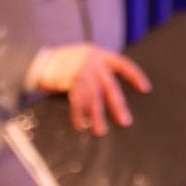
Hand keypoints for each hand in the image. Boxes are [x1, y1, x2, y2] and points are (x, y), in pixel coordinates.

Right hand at [29, 43, 150, 134]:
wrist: (39, 62)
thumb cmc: (66, 65)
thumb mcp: (85, 61)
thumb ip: (99, 73)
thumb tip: (116, 97)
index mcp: (99, 54)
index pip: (123, 64)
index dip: (134, 76)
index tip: (145, 89)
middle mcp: (92, 60)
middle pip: (109, 85)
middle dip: (117, 105)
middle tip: (124, 122)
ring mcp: (80, 69)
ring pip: (93, 96)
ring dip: (96, 115)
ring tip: (100, 130)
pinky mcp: (68, 79)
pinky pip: (77, 100)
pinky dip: (79, 114)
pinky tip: (81, 124)